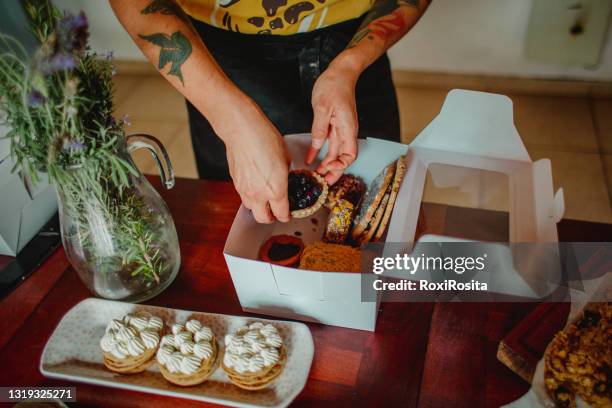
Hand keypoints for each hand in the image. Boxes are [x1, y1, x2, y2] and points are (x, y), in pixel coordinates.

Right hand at [221, 97, 290, 223]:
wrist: (243, 131)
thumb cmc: (266, 140)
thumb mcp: (286, 159)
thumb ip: (285, 175)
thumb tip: (284, 178)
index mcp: (276, 190)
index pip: (281, 214)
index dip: (286, 216)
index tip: (288, 214)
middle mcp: (259, 194)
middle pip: (263, 219)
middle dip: (270, 218)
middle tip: (275, 212)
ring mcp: (244, 189)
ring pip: (251, 208)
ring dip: (258, 207)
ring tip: (263, 198)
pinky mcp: (235, 182)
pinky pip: (243, 195)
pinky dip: (249, 195)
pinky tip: (254, 185)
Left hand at [306, 57, 360, 184]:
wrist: (340, 72)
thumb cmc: (334, 85)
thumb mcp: (323, 107)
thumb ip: (320, 129)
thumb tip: (317, 147)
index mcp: (348, 128)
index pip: (350, 154)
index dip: (342, 165)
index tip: (329, 169)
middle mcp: (346, 130)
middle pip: (343, 157)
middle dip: (334, 171)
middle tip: (323, 182)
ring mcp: (341, 128)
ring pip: (336, 152)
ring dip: (327, 164)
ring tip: (317, 174)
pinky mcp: (334, 124)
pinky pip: (328, 142)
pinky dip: (320, 152)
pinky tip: (311, 159)